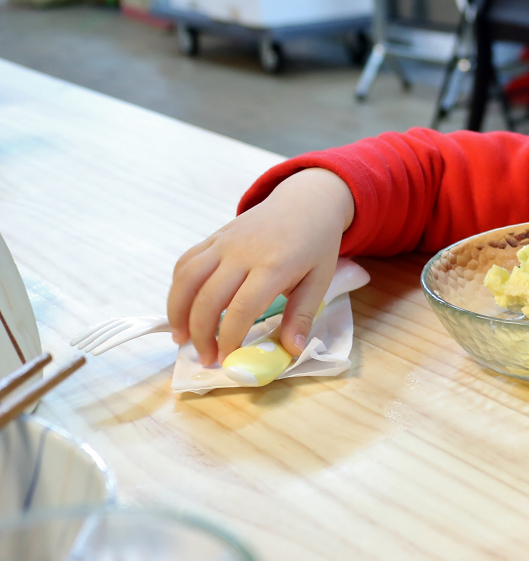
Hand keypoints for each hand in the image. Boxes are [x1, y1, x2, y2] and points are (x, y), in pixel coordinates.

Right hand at [167, 168, 354, 364]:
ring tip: (181, 338)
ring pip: (187, 278)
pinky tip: (182, 308)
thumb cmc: (316, 244)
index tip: (227, 360)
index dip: (229, 338)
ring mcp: (225, 241)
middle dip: (201, 333)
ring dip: (178, 312)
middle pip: (208, 298)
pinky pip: (186, 262)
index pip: (241, 308)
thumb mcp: (320, 280)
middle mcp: (243, 252)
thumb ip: (302, 315)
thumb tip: (292, 351)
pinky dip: (178, 287)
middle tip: (205, 357)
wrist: (307, 201)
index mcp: (273, 265)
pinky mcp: (215, 236)